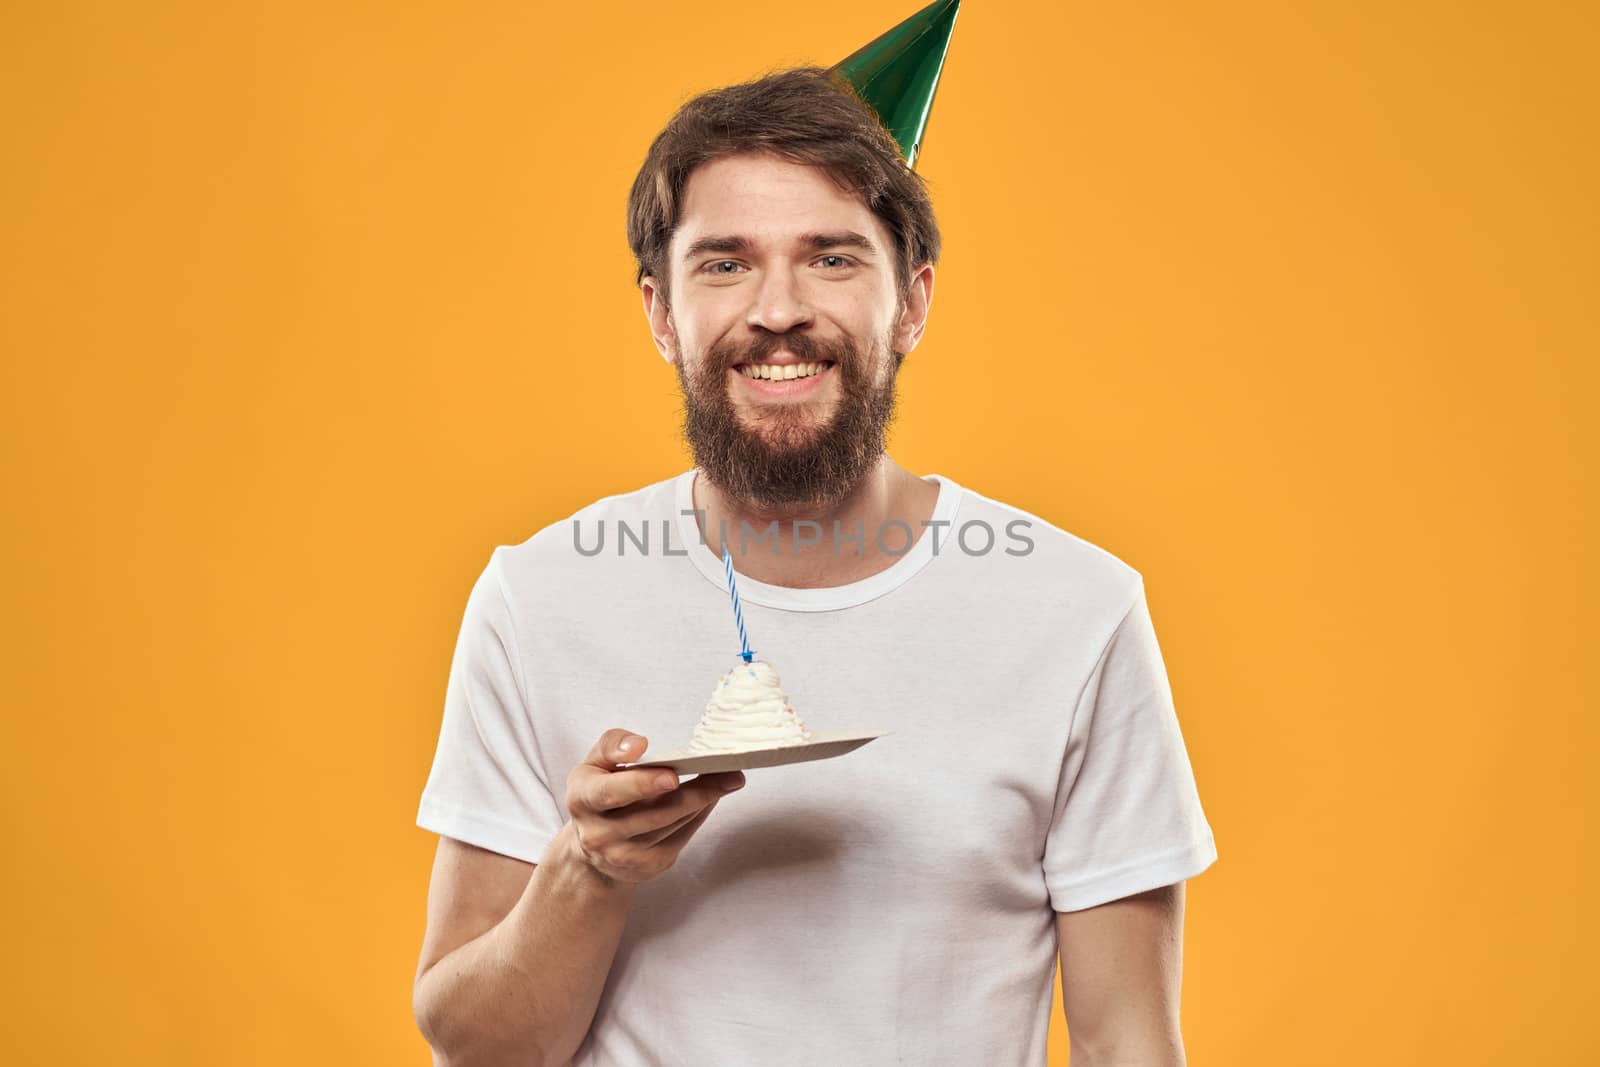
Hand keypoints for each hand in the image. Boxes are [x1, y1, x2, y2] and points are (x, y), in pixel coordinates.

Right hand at [563, 728, 744, 884]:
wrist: (592, 847)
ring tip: (729, 779)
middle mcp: (599, 833)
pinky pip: (682, 838)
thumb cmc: (599, 792)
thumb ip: (613, 745)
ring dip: (704, 800)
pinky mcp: (648, 866)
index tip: (672, 776)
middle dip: (694, 792)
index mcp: (583, 799)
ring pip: (673, 825)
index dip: (642, 785)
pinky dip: (699, 815)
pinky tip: (711, 797)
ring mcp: (624, 856)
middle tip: (727, 774)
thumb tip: (638, 745)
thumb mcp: (595, 763)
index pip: (611, 792)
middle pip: (654, 813)